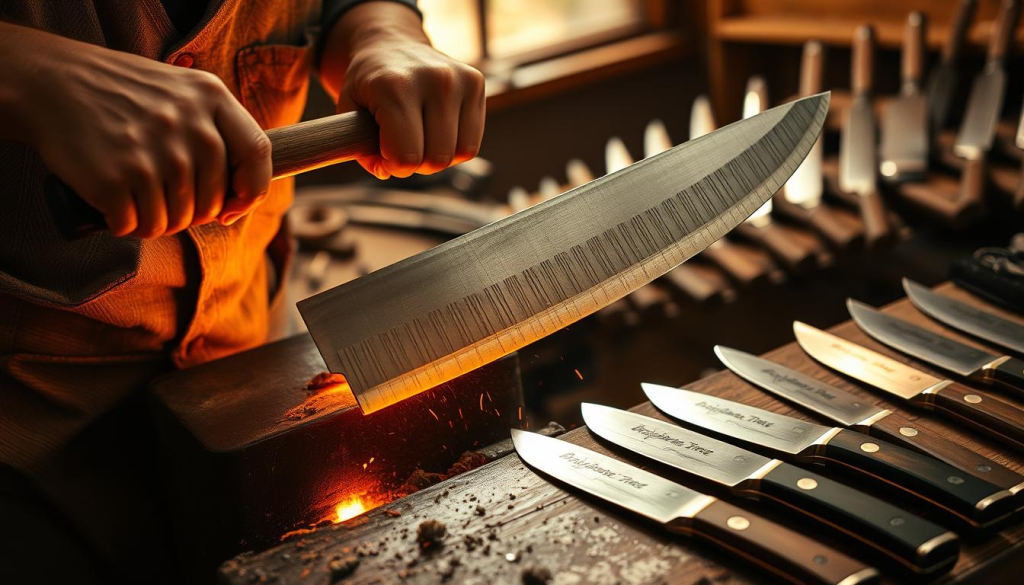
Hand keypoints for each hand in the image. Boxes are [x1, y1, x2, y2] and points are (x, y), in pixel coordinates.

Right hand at [0, 22, 271, 237]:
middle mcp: (188, 124)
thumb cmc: (127, 96)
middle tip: (165, 201)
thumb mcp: (181, 92)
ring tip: (139, 200)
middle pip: (213, 200)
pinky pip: (138, 226)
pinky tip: (116, 207)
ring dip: (158, 223)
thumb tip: (241, 197)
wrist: (54, 82)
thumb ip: (218, 130)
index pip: (257, 154)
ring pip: (175, 220)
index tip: (232, 207)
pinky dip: (127, 226)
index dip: (251, 192)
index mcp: (210, 96)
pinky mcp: (116, 178)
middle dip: (192, 215)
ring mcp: (152, 152)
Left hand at [321, 3, 485, 179]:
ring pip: (459, 154)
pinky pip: (472, 143)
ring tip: (422, 138)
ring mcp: (459, 79)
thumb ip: (359, 148)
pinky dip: (455, 148)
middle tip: (403, 146)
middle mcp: (433, 79)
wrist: (391, 44)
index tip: (384, 154)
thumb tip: (387, 171)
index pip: (406, 155)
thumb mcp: (349, 111)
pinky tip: (439, 131)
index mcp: (394, 86)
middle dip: (417, 164)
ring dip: (438, 157)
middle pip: (436, 159)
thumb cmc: (369, 84)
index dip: (393, 166)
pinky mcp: (476, 82)